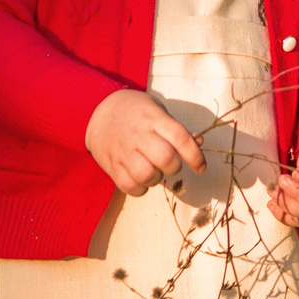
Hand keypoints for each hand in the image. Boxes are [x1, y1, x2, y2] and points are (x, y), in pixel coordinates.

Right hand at [86, 89, 207, 195]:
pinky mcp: (111, 165)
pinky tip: (140, 179)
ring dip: (156, 178)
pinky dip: (140, 188)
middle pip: (165, 158)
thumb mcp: (157, 111)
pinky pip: (129, 186)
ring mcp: (123, 150)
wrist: (97, 110)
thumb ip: (177, 129)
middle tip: (170, 163)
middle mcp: (138, 134)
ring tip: (153, 170)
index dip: (195, 155)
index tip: (201, 167)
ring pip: (147, 175)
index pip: (180, 138)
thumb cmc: (135, 112)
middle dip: (174, 166)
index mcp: (153, 118)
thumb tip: (199, 144)